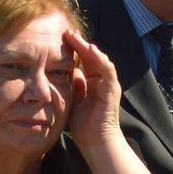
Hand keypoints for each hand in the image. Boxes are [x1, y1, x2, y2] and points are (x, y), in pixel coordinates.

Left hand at [65, 29, 122, 150]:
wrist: (95, 142)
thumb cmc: (83, 125)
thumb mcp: (74, 100)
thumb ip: (73, 85)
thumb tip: (66, 71)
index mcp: (92, 81)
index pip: (83, 60)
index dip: (73, 49)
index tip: (60, 37)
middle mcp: (102, 79)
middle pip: (91, 56)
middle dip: (78, 43)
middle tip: (66, 31)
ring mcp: (108, 83)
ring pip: (99, 59)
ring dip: (87, 47)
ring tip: (75, 37)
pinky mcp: (112, 89)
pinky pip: (108, 70)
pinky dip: (100, 59)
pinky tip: (91, 50)